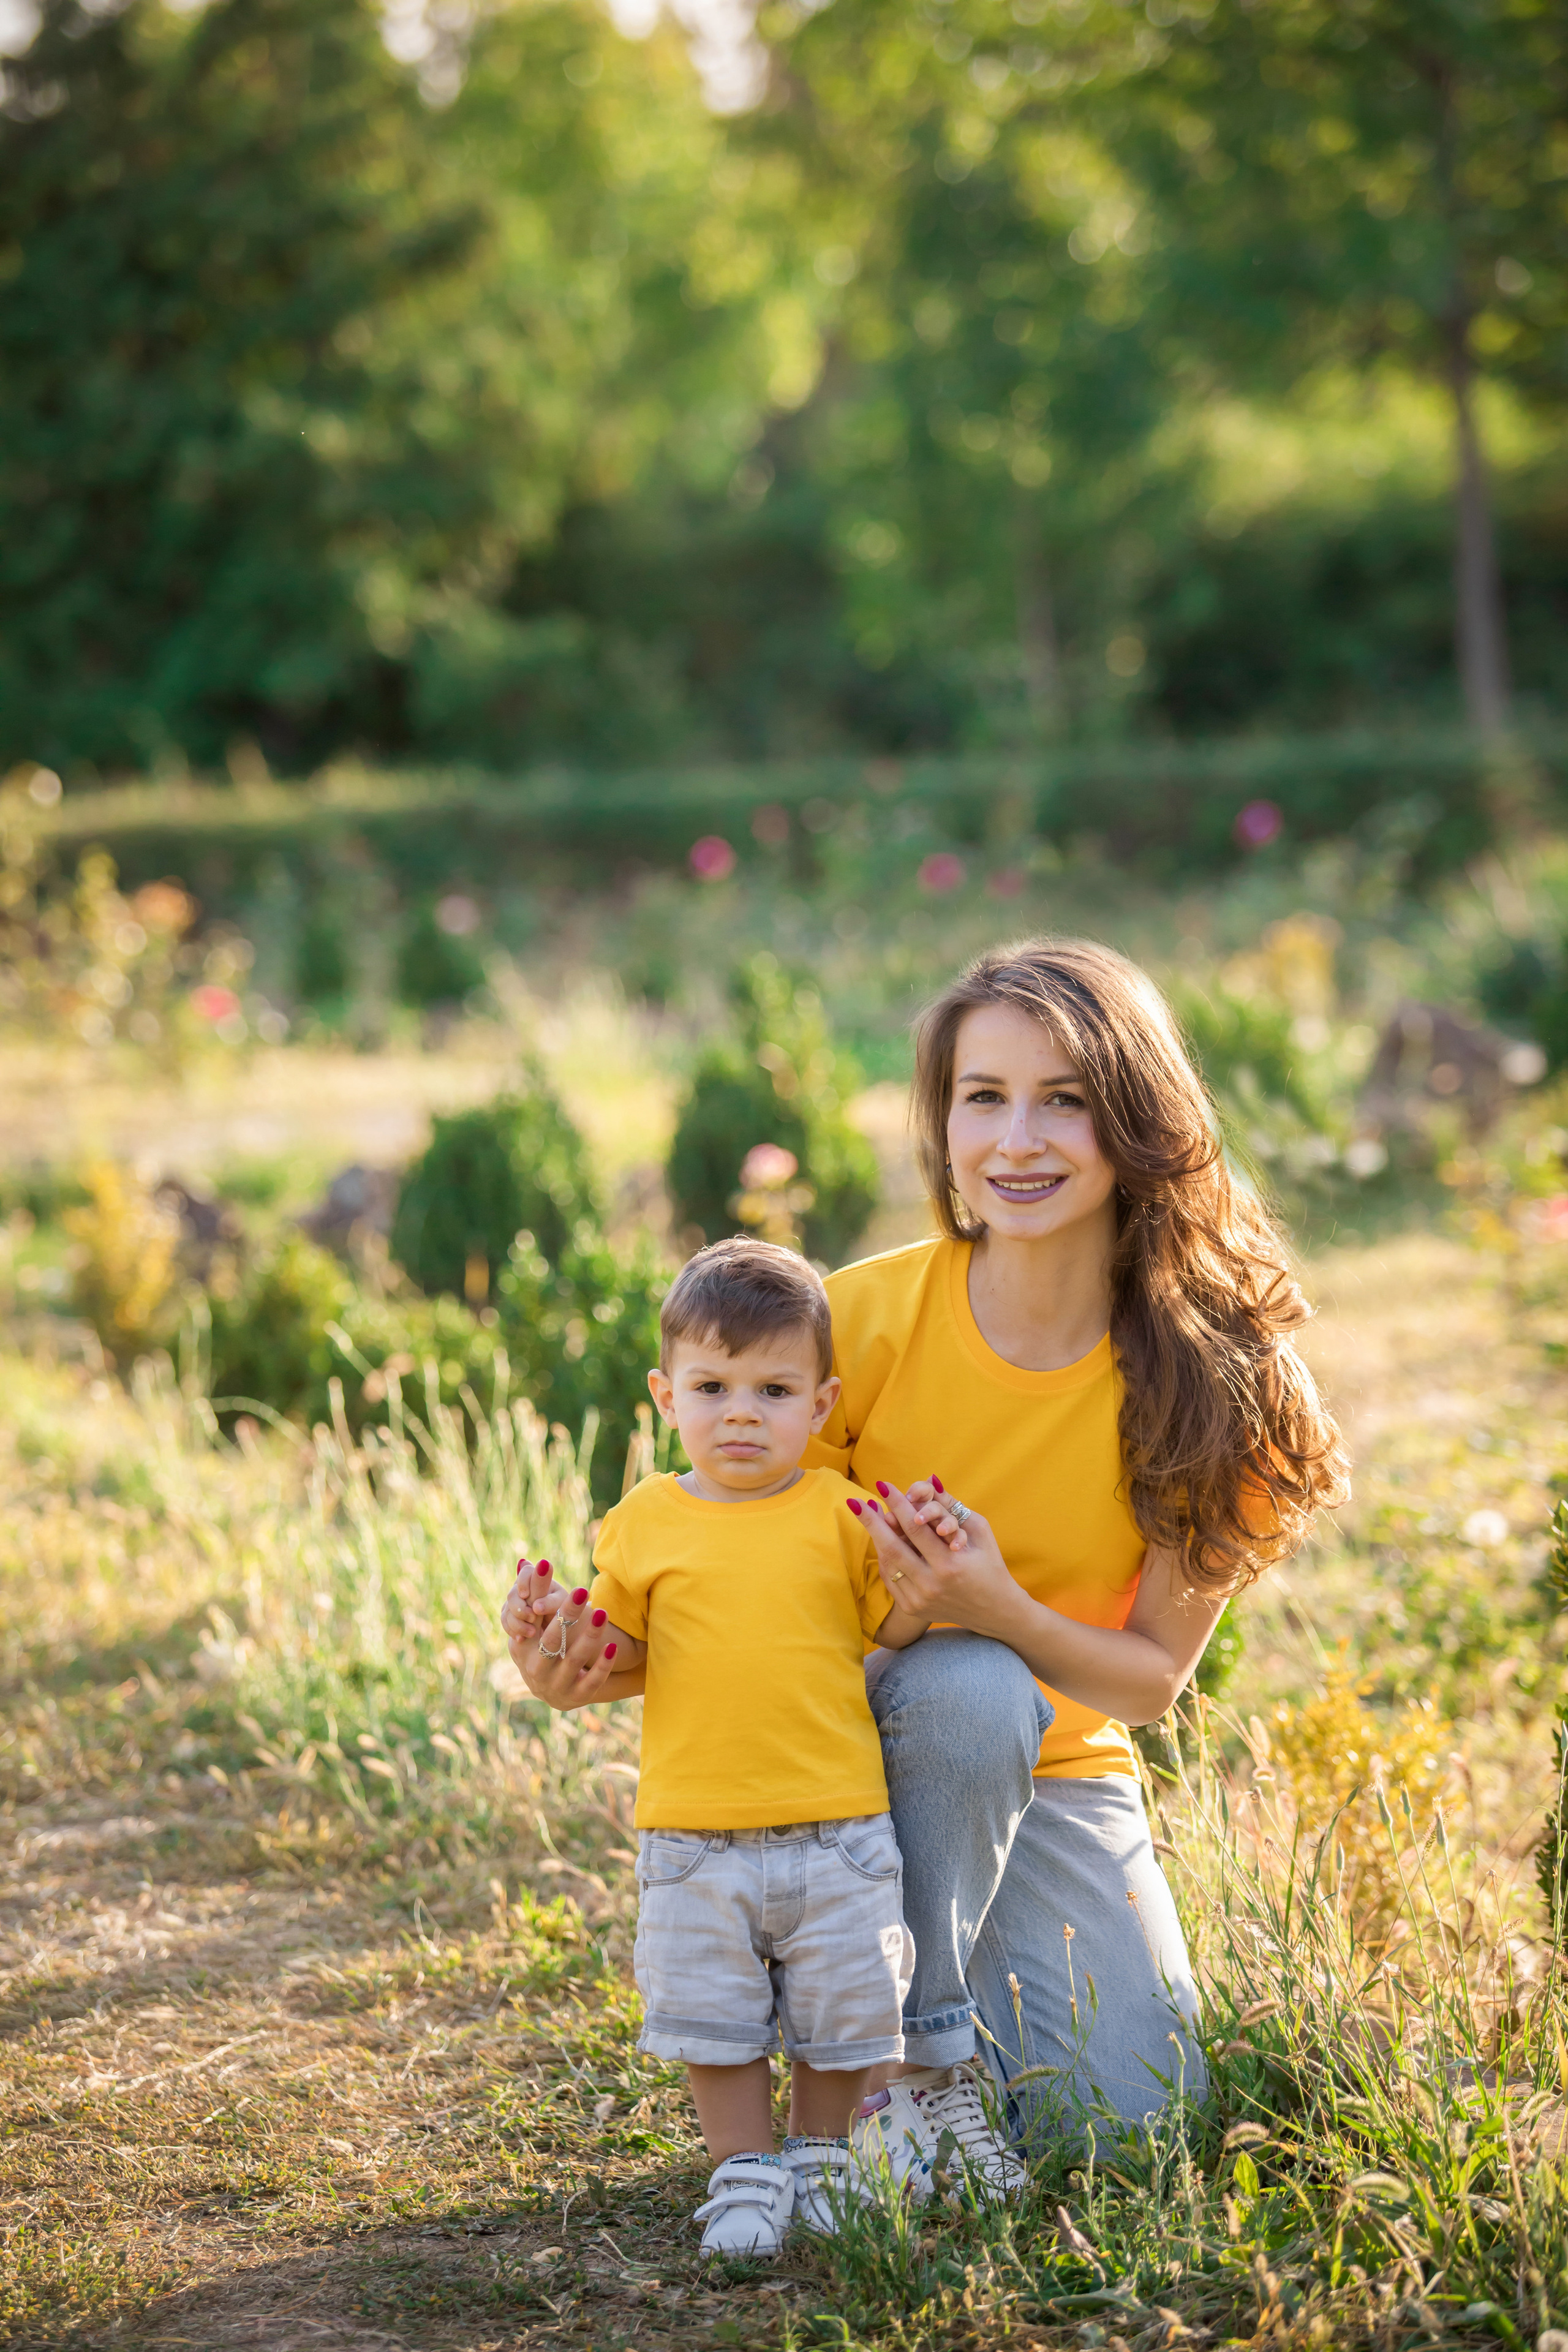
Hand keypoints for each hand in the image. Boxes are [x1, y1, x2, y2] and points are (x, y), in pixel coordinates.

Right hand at [501, 1555, 560, 1648]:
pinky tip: (521, 1639)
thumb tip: (536, 1607)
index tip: (526, 1595)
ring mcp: (516, 1601)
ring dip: (517, 1622)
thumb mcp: (560, 1605)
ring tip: (532, 1633)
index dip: (522, 1582)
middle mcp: (525, 1588)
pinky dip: (512, 1630)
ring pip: (507, 1609)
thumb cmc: (564, 1611)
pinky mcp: (511, 1615)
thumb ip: (550, 1601)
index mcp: (538, 1579)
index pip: (525, 1572)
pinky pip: (505, 1621)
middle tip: (532, 1618)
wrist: (560, 1629)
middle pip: (512, 1593)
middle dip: (520, 1607)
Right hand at [501, 1558, 627, 1709]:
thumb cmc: (540, 1649)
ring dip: (589, 1636)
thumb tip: (524, 1560)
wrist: (550, 1691)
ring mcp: (556, 1685)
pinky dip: (602, 1665)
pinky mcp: (578, 1697)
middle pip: (552, 1639)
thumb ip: (532, 1595)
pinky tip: (613, 1647)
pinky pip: (592, 1681)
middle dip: (567, 1615)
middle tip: (581, 1590)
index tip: (547, 1568)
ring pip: (574, 1659)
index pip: (530, 1619)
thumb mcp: (533, 1626)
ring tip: (602, 1613)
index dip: (537, 1594)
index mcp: (524, 1647)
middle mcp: (537, 1668)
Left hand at [851, 1477, 1022, 1638]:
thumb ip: (953, 1506)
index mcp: (950, 1565)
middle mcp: (931, 1585)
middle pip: (892, 1547)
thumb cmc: (990, 1565)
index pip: (915, 1528)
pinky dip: (883, 1557)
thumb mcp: (980, 1532)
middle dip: (871, 1521)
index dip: (897, 1504)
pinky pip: (889, 1578)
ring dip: (875, 1537)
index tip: (882, 1485)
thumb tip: (929, 1480)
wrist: (994, 1611)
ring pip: (887, 1563)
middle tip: (855, 1501)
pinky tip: (880, 1539)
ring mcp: (919, 1599)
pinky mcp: (911, 1608)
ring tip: (866, 1516)